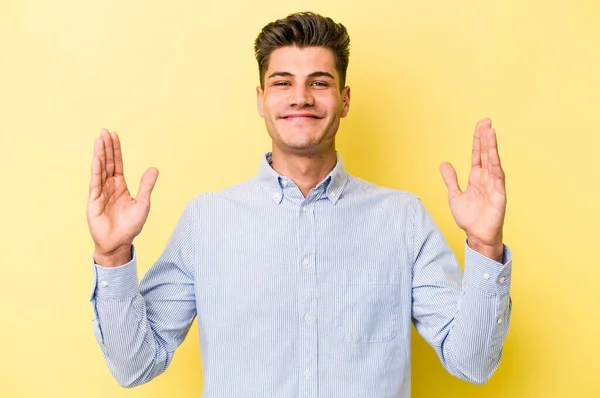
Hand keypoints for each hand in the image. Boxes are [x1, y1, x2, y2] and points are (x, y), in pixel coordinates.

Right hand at [86, 129, 158, 264]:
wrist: (119, 243)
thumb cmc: (131, 226)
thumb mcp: (143, 203)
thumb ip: (147, 186)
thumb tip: (154, 168)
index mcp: (120, 186)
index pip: (117, 163)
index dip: (115, 150)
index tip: (113, 135)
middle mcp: (109, 186)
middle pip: (107, 162)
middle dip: (106, 147)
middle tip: (104, 131)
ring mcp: (100, 192)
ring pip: (100, 169)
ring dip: (100, 154)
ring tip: (99, 139)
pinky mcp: (94, 201)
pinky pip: (95, 183)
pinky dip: (96, 171)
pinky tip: (96, 159)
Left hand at [440, 118, 505, 260]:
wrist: (477, 235)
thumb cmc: (469, 218)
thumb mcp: (454, 195)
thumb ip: (451, 179)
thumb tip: (444, 164)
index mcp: (476, 177)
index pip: (477, 154)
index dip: (478, 140)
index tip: (480, 125)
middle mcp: (486, 178)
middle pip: (486, 153)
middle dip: (486, 137)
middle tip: (486, 121)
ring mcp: (493, 185)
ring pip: (492, 161)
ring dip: (491, 147)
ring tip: (490, 131)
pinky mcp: (499, 194)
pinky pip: (497, 177)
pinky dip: (495, 165)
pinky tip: (494, 154)